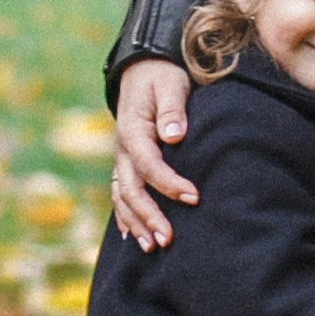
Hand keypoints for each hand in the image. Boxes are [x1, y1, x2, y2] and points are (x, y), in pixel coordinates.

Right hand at [112, 61, 198, 248]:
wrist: (142, 68)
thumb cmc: (162, 76)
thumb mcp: (169, 84)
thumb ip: (172, 109)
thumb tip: (172, 136)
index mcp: (133, 130)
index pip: (148, 164)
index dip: (169, 184)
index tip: (194, 198)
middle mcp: (123, 149)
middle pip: (132, 189)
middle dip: (150, 216)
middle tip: (169, 239)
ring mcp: (122, 158)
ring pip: (123, 197)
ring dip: (137, 222)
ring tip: (154, 247)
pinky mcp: (126, 163)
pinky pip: (120, 194)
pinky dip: (125, 215)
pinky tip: (133, 236)